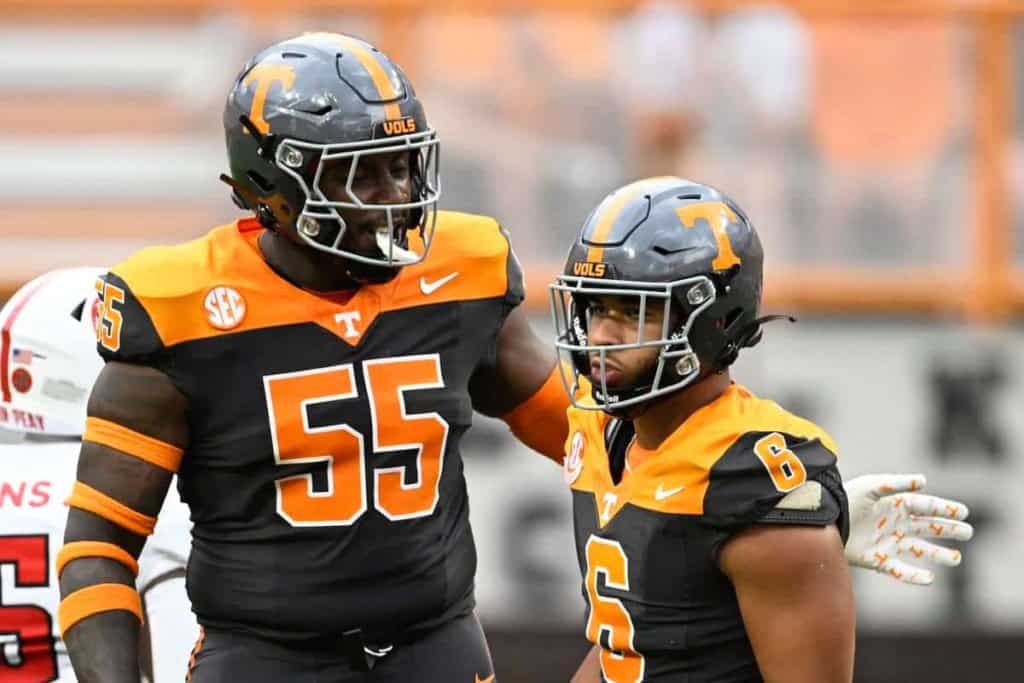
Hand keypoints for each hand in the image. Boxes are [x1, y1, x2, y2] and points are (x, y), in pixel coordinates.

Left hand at [843, 473, 972, 584]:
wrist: (822, 520)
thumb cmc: (845, 499)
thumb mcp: (870, 486)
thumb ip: (895, 483)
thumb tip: (924, 481)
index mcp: (894, 504)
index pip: (925, 506)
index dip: (944, 509)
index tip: (964, 512)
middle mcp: (894, 524)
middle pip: (927, 527)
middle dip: (948, 530)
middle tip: (968, 532)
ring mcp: (887, 542)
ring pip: (919, 550)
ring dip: (938, 554)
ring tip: (956, 559)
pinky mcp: (877, 559)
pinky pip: (899, 570)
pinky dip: (914, 576)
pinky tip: (929, 579)